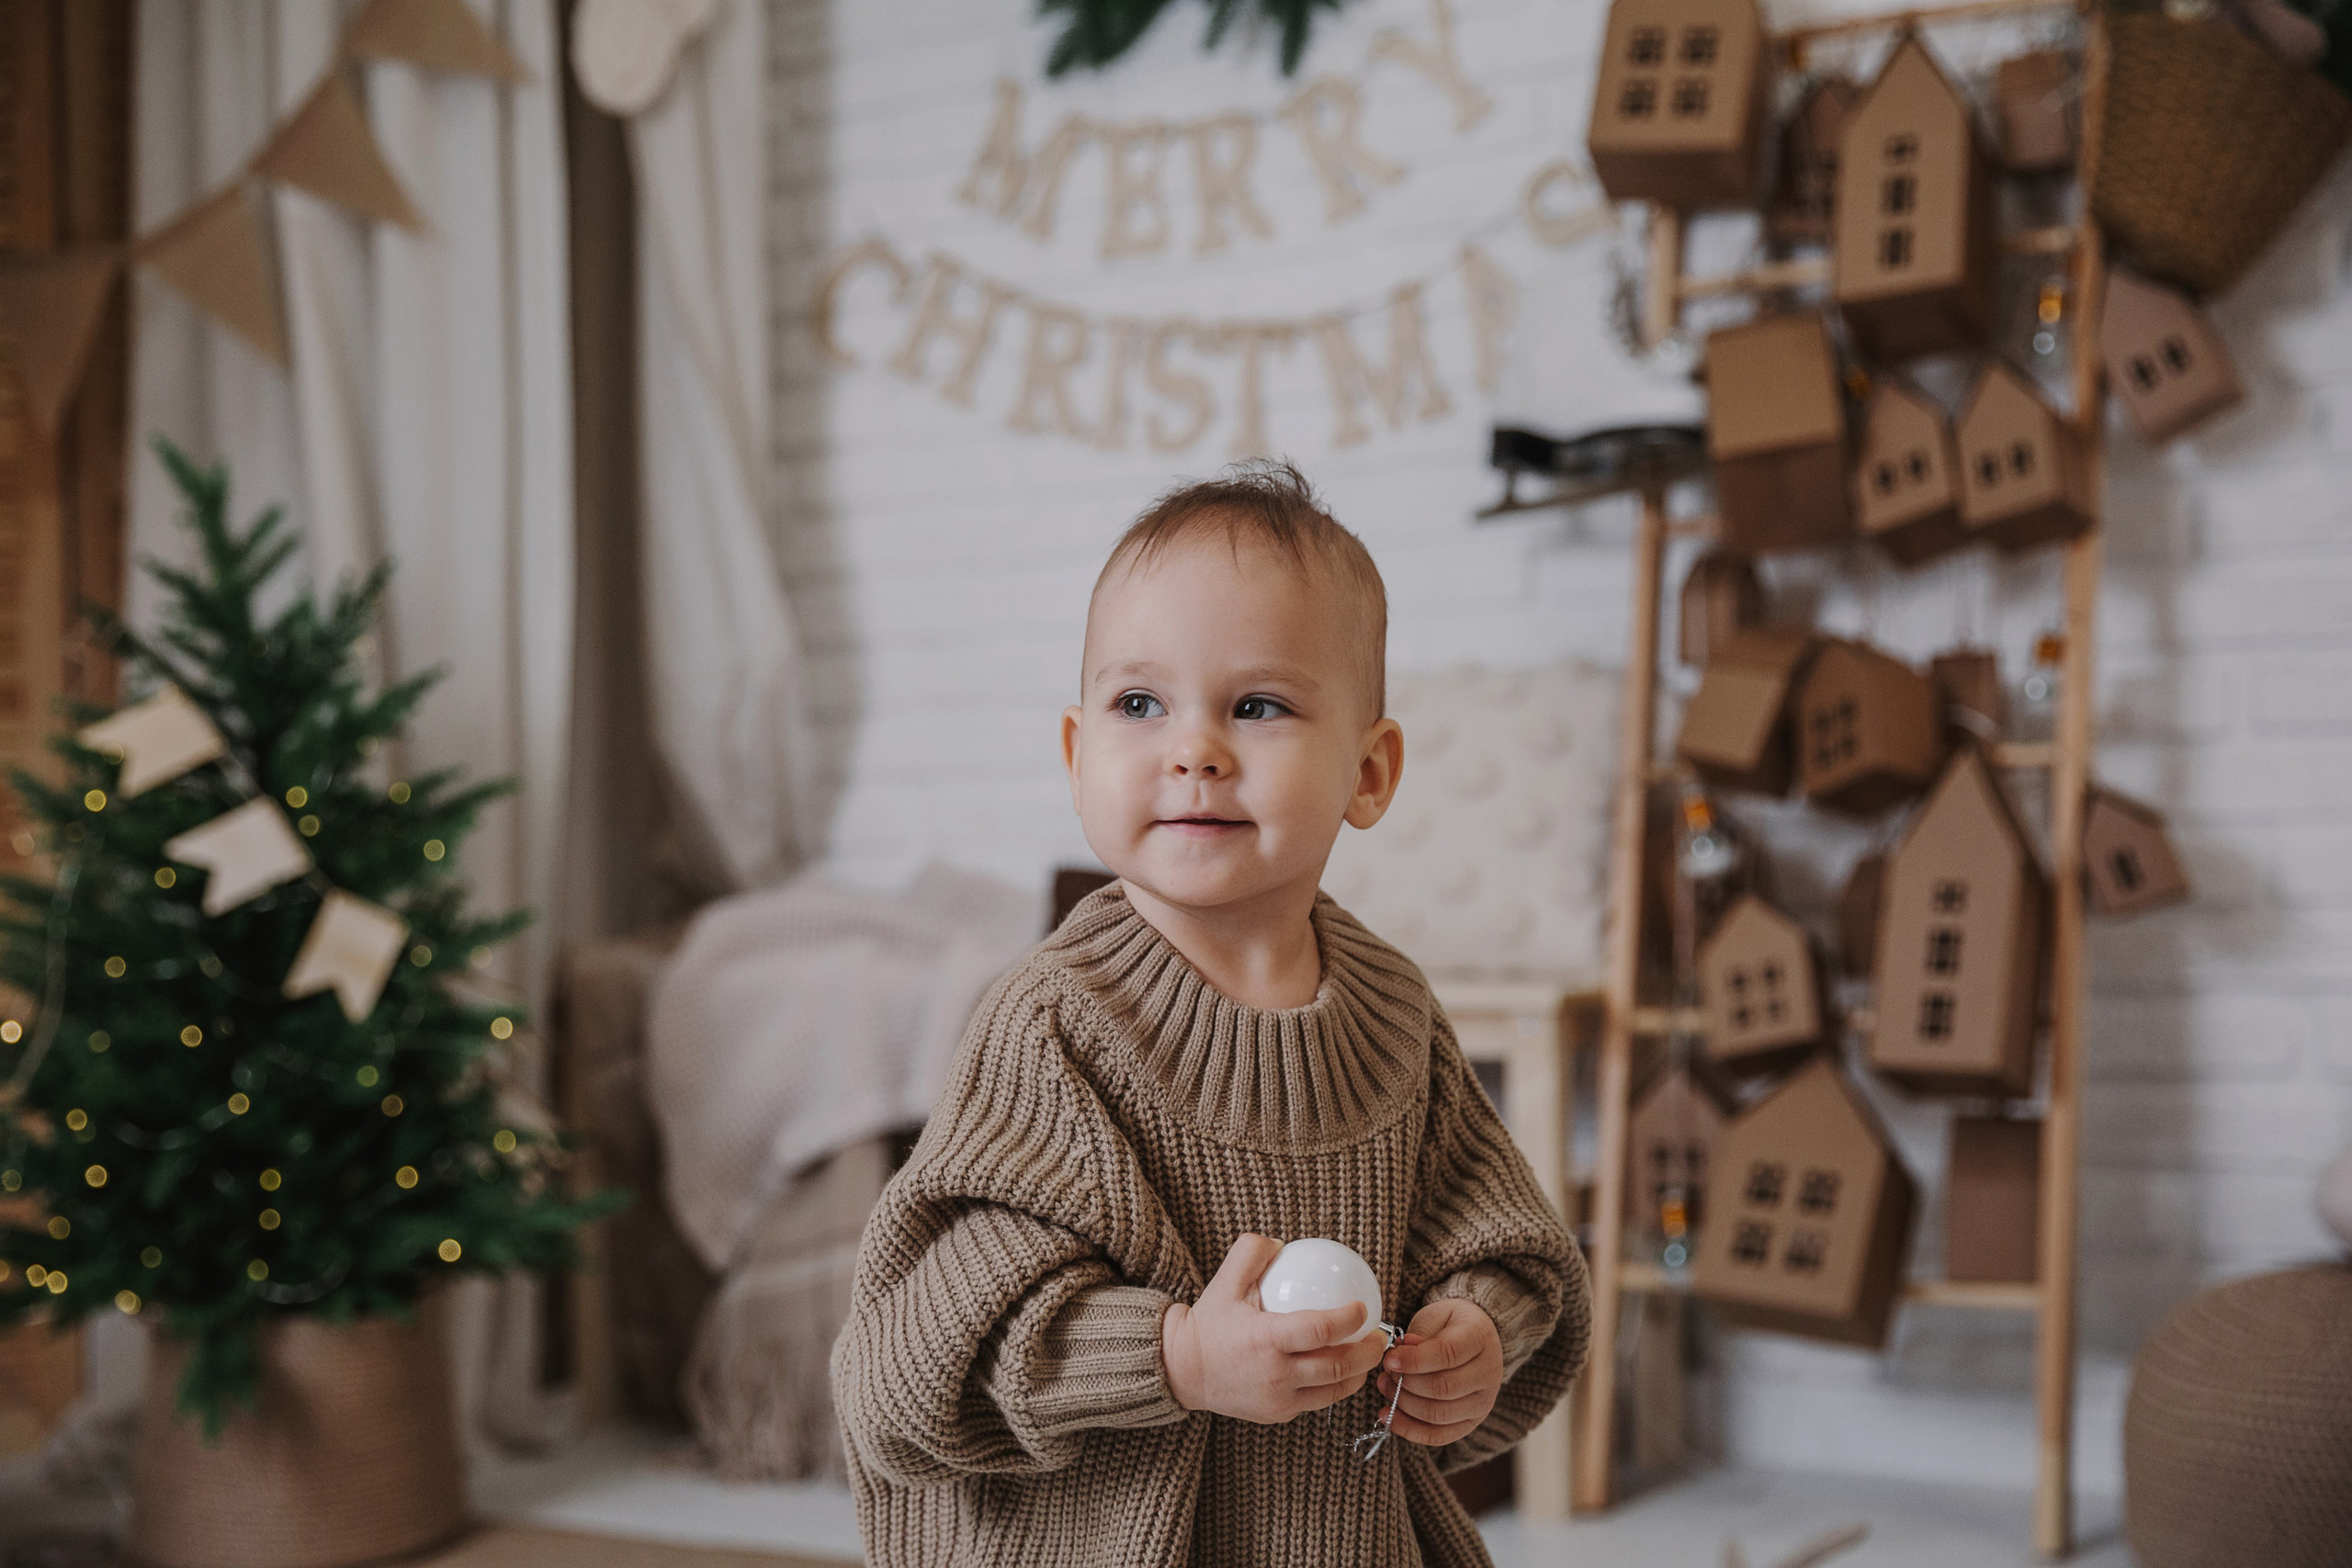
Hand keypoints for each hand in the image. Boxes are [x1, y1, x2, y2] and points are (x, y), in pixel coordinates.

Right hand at [1161, 1234, 1388, 1424]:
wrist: (1184, 1370)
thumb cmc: (1209, 1323)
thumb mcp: (1224, 1281)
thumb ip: (1251, 1252)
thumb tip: (1283, 1244)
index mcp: (1265, 1340)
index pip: (1320, 1330)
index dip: (1349, 1319)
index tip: (1362, 1306)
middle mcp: (1276, 1375)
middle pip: (1338, 1366)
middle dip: (1369, 1352)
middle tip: (1379, 1336)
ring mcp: (1279, 1400)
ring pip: (1334, 1391)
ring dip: (1359, 1373)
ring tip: (1368, 1355)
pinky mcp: (1278, 1415)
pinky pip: (1317, 1401)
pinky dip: (1334, 1386)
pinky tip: (1342, 1370)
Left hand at [1375, 1296, 1502, 1445]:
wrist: (1476, 1338)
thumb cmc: (1450, 1325)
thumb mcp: (1435, 1316)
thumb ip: (1419, 1334)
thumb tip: (1400, 1353)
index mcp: (1480, 1338)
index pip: (1447, 1354)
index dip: (1414, 1360)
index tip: (1389, 1358)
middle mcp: (1487, 1374)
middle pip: (1443, 1388)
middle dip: (1405, 1383)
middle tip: (1385, 1372)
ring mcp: (1482, 1402)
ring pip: (1438, 1415)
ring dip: (1404, 1404)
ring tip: (1385, 1386)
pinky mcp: (1471, 1422)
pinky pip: (1439, 1435)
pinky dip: (1410, 1430)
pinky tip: (1389, 1416)